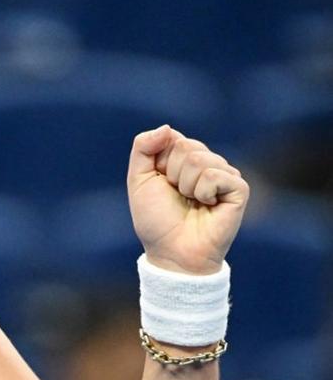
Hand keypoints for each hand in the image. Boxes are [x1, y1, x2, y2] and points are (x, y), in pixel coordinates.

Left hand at [127, 125, 249, 274]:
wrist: (172, 252)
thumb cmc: (156, 219)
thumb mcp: (139, 179)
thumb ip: (143, 147)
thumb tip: (167, 127)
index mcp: (183, 158)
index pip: (172, 137)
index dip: (159, 162)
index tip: (161, 183)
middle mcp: (206, 162)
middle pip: (185, 146)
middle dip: (172, 173)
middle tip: (177, 196)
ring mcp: (224, 175)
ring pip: (199, 159)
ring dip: (186, 186)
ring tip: (192, 203)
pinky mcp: (239, 189)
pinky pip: (215, 174)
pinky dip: (203, 192)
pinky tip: (207, 206)